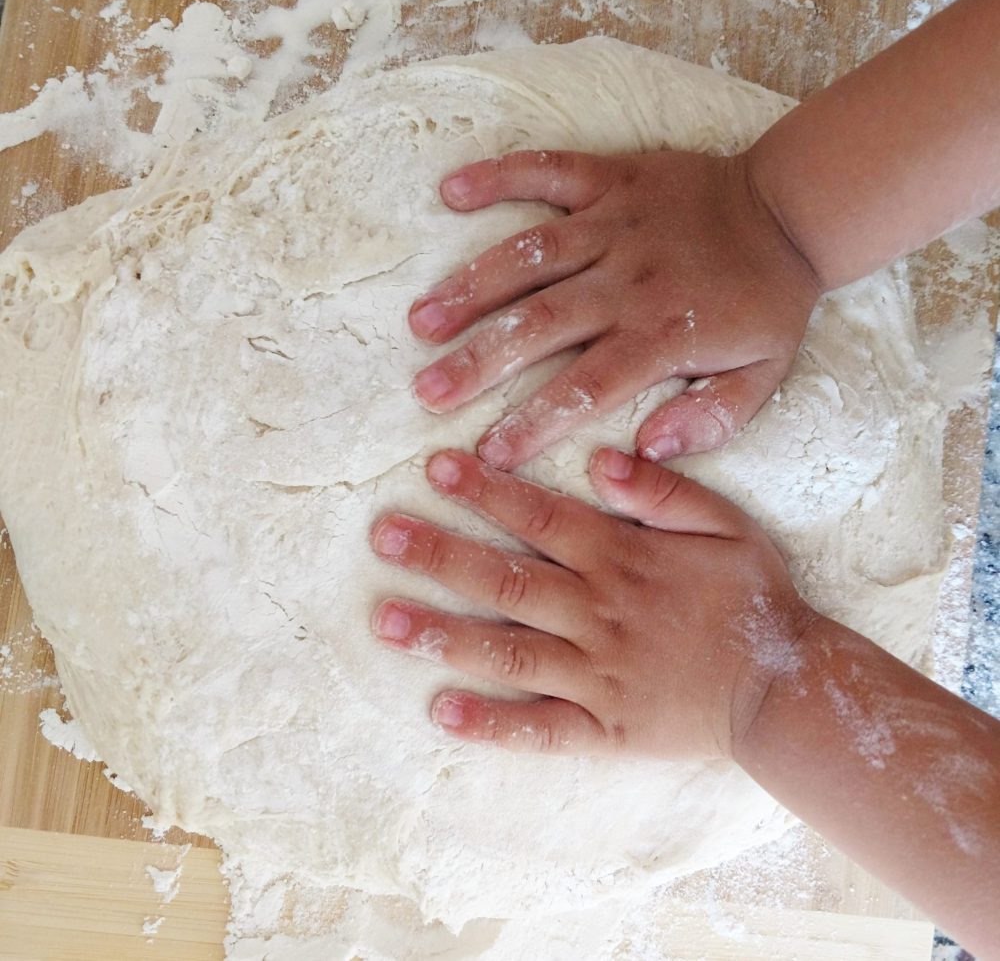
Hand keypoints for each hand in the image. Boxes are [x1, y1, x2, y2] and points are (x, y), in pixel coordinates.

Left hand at [369, 448, 818, 759]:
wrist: (783, 688)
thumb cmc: (753, 598)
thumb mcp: (727, 525)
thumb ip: (664, 492)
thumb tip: (601, 459)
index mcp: (623, 560)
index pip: (542, 517)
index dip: (487, 491)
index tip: (436, 467)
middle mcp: (599, 614)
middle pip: (507, 579)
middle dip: (441, 555)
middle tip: (382, 536)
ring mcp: (596, 676)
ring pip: (509, 651)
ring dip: (444, 635)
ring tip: (385, 621)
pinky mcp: (603, 729)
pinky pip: (541, 730)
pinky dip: (492, 724)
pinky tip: (442, 712)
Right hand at [409, 150, 820, 470]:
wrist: (794, 209)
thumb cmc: (768, 302)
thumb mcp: (764, 375)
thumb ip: (712, 417)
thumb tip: (648, 449)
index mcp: (663, 333)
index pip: (588, 386)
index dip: (535, 421)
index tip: (489, 453)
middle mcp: (630, 279)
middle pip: (542, 324)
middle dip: (480, 360)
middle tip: (428, 390)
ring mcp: (616, 222)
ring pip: (532, 255)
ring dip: (473, 285)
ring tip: (423, 318)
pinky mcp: (614, 177)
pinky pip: (550, 170)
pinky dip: (501, 175)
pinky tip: (452, 190)